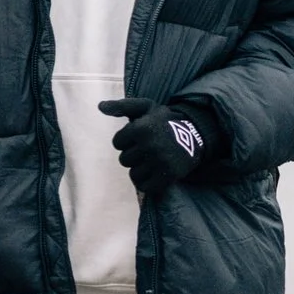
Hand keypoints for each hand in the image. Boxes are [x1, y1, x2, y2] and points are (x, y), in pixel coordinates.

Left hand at [99, 98, 222, 197]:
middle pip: (124, 160)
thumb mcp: (145, 107)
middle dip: (133, 155)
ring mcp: (159, 161)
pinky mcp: (168, 176)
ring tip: (152, 160)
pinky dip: (147, 183)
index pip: (117, 143)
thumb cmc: (164, 120)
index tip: (139, 137)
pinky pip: (145, 187)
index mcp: (140, 128)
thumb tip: (100, 107)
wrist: (193, 134)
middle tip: (148, 148)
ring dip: (140, 169)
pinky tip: (154, 173)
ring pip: (133, 175)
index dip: (126, 140)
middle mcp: (149, 145)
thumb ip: (121, 106)